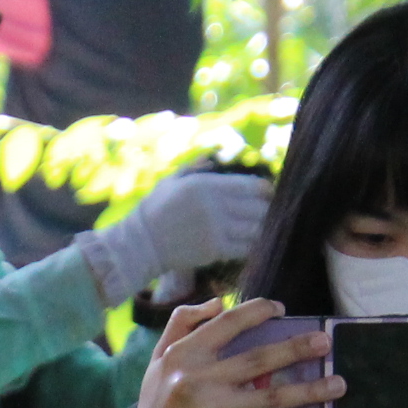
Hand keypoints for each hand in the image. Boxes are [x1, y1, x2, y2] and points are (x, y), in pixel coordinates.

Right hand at [76, 166, 273, 306]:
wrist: (139, 244)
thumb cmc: (153, 211)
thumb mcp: (170, 182)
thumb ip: (193, 168)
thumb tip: (210, 157)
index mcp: (206, 184)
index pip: (253, 186)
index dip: (267, 192)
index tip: (268, 197)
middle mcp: (214, 204)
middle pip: (260, 208)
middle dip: (267, 213)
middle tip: (266, 217)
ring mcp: (216, 228)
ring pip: (257, 229)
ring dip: (261, 231)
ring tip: (258, 232)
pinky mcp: (214, 249)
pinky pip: (246, 248)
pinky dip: (251, 248)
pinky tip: (247, 246)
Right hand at [122, 298, 338, 407]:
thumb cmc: (158, 404)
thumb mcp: (159, 359)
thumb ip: (183, 323)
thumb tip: (220, 302)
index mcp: (186, 356)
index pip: (229, 324)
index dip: (258, 311)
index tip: (282, 309)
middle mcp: (201, 381)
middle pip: (259, 359)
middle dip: (297, 349)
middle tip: (326, 342)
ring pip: (273, 399)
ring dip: (310, 392)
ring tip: (338, 385)